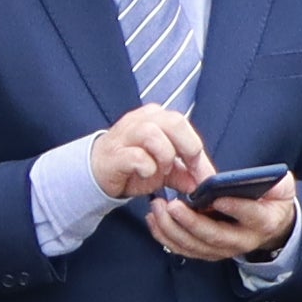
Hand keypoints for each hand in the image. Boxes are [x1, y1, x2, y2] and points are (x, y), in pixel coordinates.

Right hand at [87, 104, 214, 206]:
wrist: (97, 172)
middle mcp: (142, 120)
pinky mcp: (114, 154)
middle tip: (187, 169)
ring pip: (153, 134)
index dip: (197, 151)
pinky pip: (135, 156)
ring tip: (162, 170)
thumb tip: (203, 183)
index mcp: (156, 118)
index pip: (184, 125)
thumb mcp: (163, 169)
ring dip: (164, 156)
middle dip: (186, 148)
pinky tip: (146, 173)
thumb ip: (183, 173)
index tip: (204, 176)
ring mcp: (125, 135)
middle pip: (174, 121)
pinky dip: (146, 166)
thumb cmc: (131, 165)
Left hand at [149, 179, 301, 265]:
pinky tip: (154, 220)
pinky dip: (166, 237)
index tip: (216, 198)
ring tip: (158, 209)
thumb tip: (262, 178)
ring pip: (196, 246)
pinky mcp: (208, 252)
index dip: (234, 207)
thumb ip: (277, 182)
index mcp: (263, 222)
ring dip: (173, 230)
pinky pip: (184, 249)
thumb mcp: (282, 188)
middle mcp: (242, 241)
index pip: (250, 215)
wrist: (270, 225)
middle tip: (173, 205)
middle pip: (215, 236)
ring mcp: (223, 249)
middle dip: (191, 222)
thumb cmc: (272, 201)